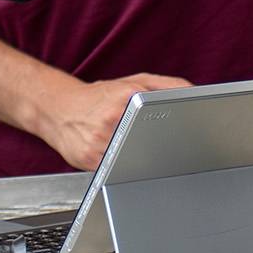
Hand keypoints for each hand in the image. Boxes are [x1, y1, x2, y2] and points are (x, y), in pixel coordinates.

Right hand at [33, 73, 193, 170]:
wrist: (58, 108)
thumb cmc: (99, 96)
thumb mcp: (135, 82)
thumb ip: (168, 85)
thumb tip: (195, 92)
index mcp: (128, 98)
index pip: (160, 117)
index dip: (174, 130)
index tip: (186, 138)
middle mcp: (112, 119)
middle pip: (146, 143)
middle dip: (155, 148)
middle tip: (161, 148)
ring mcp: (99, 141)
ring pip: (130, 161)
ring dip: (135, 159)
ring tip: (129, 148)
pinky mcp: (87, 160)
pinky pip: (113, 171)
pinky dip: (118, 167)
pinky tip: (114, 156)